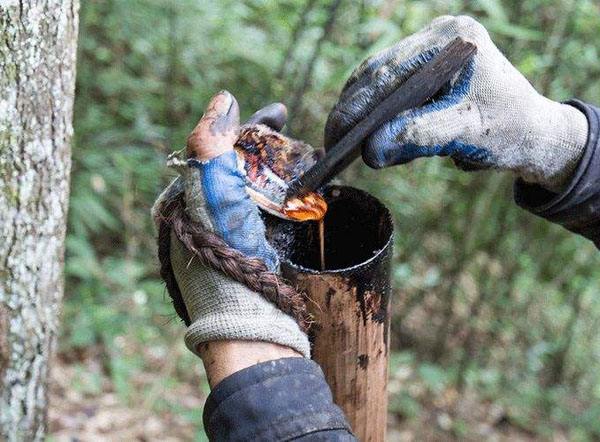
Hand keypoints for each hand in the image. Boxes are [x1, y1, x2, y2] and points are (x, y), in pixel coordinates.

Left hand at [154, 91, 309, 374]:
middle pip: (241, 167)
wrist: (249, 321)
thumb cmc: (225, 258)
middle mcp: (209, 217)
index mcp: (189, 201)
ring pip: (260, 188)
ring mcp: (234, 235)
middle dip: (269, 146)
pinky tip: (311, 189)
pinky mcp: (259, 252)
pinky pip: (275, 213)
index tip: (278, 113)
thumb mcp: (212, 193)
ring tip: (309, 154)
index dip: (248, 126)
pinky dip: (293, 196)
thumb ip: (211, 144)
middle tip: (294, 131)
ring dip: (284, 168)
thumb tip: (223, 99)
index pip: (218, 150)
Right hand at [325, 15, 588, 191]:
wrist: (532, 132)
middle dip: (353, 110)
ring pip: (378, 80)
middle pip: (378, 72)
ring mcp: (431, 50)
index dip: (356, 106)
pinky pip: (389, 89)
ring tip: (347, 144)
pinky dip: (378, 114)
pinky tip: (371, 135)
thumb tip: (369, 151)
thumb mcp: (464, 134)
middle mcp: (439, 37)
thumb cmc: (507, 131)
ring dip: (363, 113)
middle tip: (331, 143)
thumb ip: (417, 136)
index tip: (334, 136)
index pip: (389, 71)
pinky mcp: (426, 68)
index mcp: (452, 40)